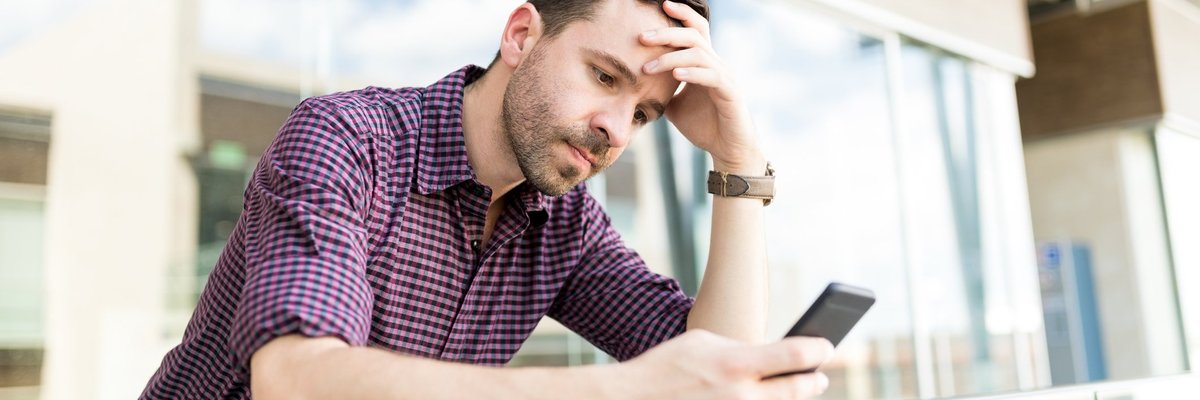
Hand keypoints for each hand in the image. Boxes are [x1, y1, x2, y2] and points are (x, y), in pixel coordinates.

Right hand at [614, 330, 833, 399]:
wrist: (634, 399)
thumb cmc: (667, 365)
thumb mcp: (703, 342)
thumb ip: (740, 349)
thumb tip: (768, 357)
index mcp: (736, 364)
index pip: (796, 356)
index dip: (819, 350)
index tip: (825, 346)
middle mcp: (741, 395)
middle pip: (798, 390)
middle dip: (813, 380)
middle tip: (818, 376)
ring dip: (788, 398)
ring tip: (796, 389)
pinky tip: (764, 397)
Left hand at [641, 1, 763, 172]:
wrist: (727, 149)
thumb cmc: (703, 126)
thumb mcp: (674, 105)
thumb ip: (661, 91)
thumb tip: (634, 86)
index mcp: (704, 63)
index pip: (695, 30)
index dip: (681, 14)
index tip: (660, 5)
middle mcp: (716, 64)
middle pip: (694, 35)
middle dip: (667, 33)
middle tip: (642, 37)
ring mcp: (724, 77)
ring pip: (699, 54)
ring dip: (671, 58)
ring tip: (648, 67)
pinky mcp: (730, 93)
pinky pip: (711, 76)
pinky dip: (692, 73)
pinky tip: (676, 75)